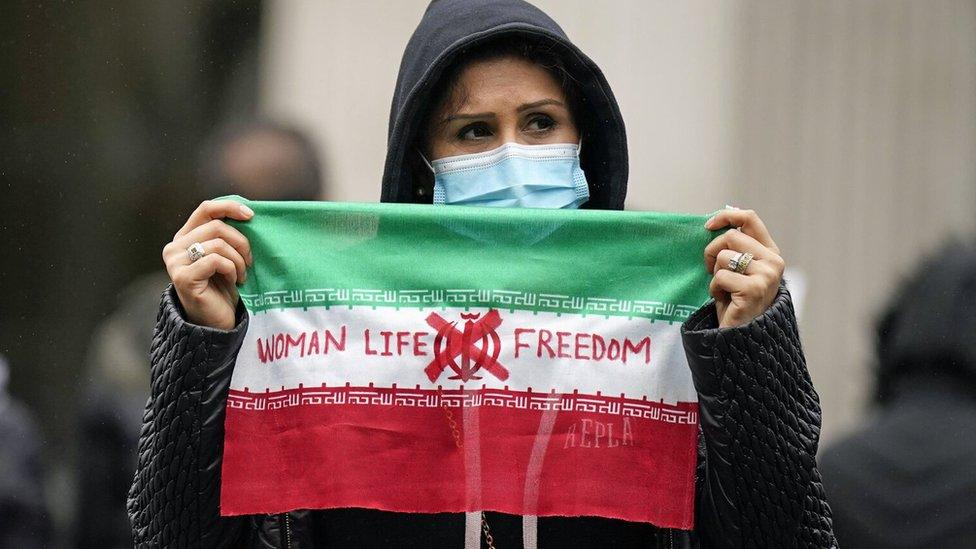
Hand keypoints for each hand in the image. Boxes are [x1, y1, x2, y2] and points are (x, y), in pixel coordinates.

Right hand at [162, 200, 254, 329]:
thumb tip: (247, 212)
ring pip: (218, 243)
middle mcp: (175, 247)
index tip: (251, 215)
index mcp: (185, 237)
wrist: (216, 322)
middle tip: (250, 261)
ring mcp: (176, 263)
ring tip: (242, 274)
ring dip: (238, 259)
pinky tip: (234, 281)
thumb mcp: (225, 256)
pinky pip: (216, 260)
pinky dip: (232, 269)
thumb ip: (226, 235)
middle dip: (241, 242)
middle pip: (217, 226)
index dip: (229, 207)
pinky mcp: (183, 277)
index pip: (206, 209)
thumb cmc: (222, 288)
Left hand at [703, 208, 784, 327]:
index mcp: (770, 252)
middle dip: (712, 252)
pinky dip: (714, 289)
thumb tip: (720, 217)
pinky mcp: (753, 289)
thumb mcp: (738, 269)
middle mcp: (773, 262)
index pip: (750, 218)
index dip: (726, 216)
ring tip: (723, 289)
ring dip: (714, 274)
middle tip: (712, 271)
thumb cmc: (735, 301)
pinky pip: (720, 276)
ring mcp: (766, 276)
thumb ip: (735, 247)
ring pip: (723, 256)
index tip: (708, 225)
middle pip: (731, 236)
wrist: (742, 336)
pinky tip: (725, 300)